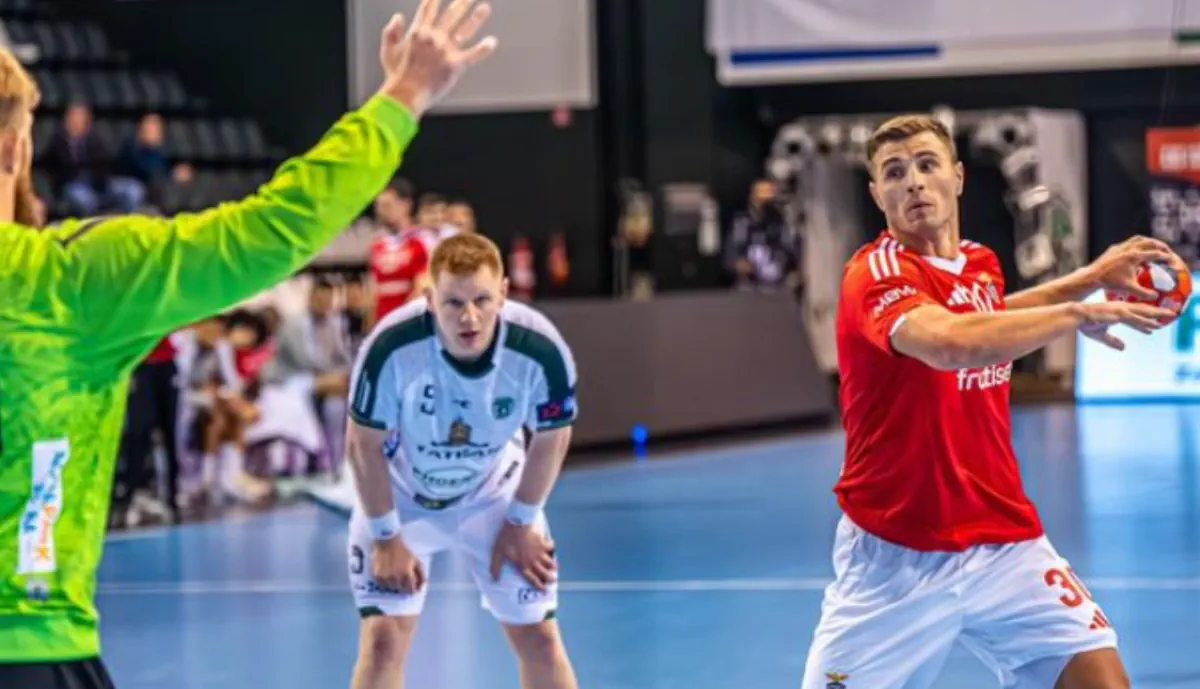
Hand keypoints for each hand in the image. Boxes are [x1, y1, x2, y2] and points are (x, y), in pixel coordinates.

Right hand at [371, 536, 425, 593]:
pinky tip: (387, 575)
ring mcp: (385, 577)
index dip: (413, 590)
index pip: (411, 590)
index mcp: (406, 574)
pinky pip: (381, 585)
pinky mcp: (376, 575)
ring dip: (394, 584)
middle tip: (403, 579)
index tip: (413, 587)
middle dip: (404, 586)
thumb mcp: (415, 560)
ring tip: (394, 576)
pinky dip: (385, 583)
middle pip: (401, 590)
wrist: (387, 540)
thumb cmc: (403, 550)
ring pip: (391, 588)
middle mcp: (395, 578)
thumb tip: (422, 586)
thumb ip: (421, 574)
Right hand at [377, 0, 497, 115]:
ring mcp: (445, 50)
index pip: (428, 10)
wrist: (406, 93)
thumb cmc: (397, 76)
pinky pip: (472, 55)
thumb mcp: (388, 51)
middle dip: (461, 3)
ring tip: (485, 8)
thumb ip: (391, 32)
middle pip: (450, 15)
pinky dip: (483, 49)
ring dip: (476, 18)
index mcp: (417, 33)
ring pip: (464, 30)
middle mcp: (433, 37)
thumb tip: (397, 17)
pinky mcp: (454, 64)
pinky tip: (492, 41)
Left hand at [489, 521, 557, 589]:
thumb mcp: (497, 552)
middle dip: (550, 578)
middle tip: (552, 580)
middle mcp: (533, 561)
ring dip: (553, 565)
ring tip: (555, 567)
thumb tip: (494, 579)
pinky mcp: (543, 543)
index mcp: (522, 565)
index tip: (544, 590)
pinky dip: (552, 548)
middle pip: (545, 573)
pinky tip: (551, 545)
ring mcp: (539, 552)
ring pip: (550, 562)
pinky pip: (550, 547)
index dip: (539, 586)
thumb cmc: (506, 537)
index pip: (532, 579)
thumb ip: (496, 566)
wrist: (518, 522)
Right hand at [1076, 301, 1176, 350]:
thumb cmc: (1085, 324)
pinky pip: (1136, 318)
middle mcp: (1121, 309)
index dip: (1145, 322)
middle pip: (1143, 310)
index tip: (1155, 327)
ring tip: (1170, 315)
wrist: (1076, 316)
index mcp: (1117, 312)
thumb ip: (1113, 341)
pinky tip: (1154, 325)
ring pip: (1143, 312)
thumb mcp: (1101, 335)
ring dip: (1157, 314)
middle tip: (1170, 314)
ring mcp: (1121, 310)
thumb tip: (1124, 348)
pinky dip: (1146, 322)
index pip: (1135, 316)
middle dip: (1157, 312)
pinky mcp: (1119, 314)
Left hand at [1085, 235, 1181, 299]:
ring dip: (1148, 242)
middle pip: (1149, 242)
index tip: (1172, 260)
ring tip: (1154, 247)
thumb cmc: (1110, 283)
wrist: (1092, 276)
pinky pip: (1128, 243)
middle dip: (1160, 245)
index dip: (1165, 256)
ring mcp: (1120, 247)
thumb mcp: (1129, 289)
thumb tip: (1156, 297)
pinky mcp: (1114, 248)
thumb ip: (1144, 293)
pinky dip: (1136, 245)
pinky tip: (1137, 253)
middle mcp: (1128, 248)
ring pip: (1139, 239)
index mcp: (1135, 256)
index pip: (1155, 254)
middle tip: (1167, 251)